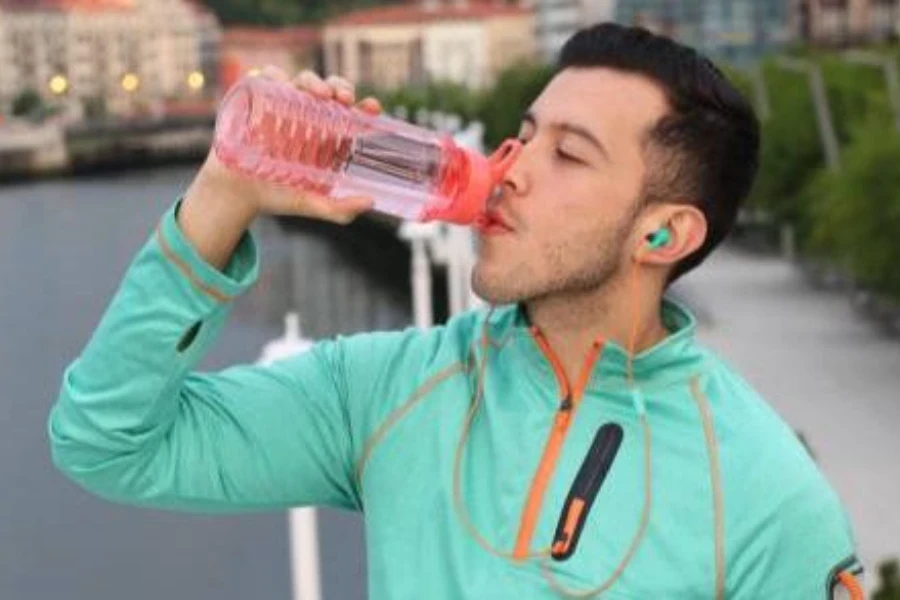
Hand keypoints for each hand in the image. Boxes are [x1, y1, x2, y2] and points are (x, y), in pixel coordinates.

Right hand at [197, 66, 383, 224]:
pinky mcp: (258, 101)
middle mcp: (308, 116)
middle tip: (345, 99)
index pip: (351, 113)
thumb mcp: (312, 205)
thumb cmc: (279, 197)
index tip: (373, 108)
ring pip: (303, 81)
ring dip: (315, 81)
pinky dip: (276, 76)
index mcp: (327, 135)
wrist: (238, 195)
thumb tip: (369, 202)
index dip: (364, 106)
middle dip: (341, 87)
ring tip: (321, 95)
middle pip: (330, 90)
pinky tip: (283, 84)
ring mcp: (283, 106)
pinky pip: (268, 78)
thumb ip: (341, 209)